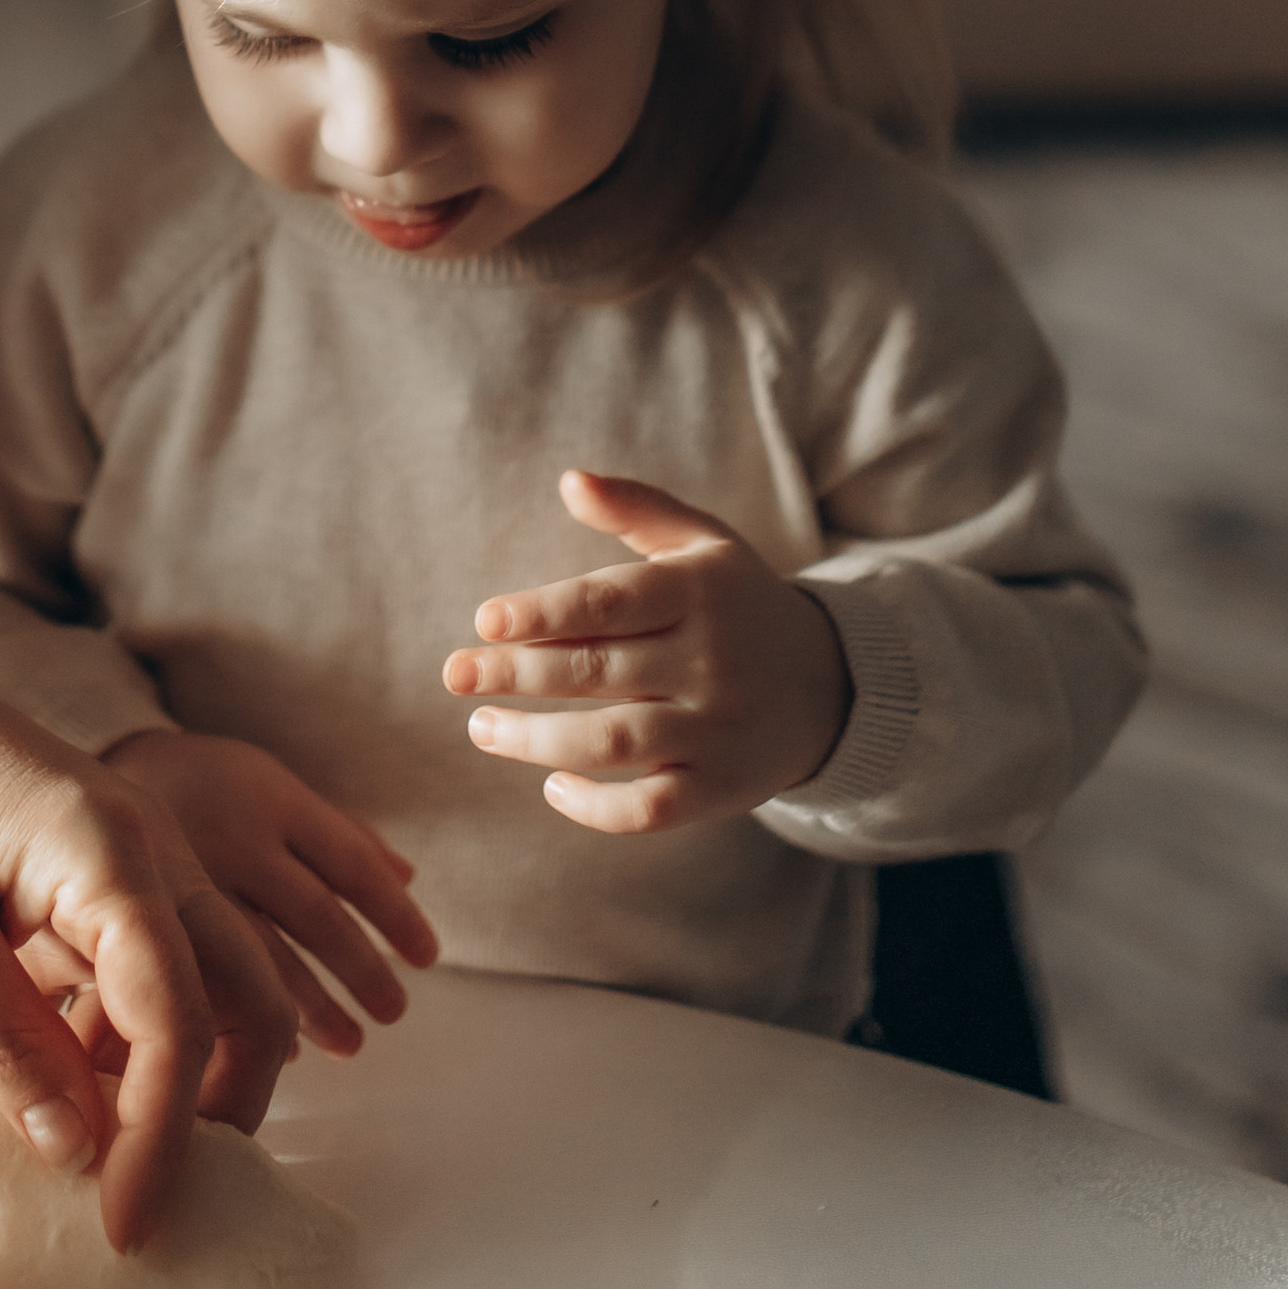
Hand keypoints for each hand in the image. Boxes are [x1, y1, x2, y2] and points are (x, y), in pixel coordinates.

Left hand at [0, 607, 299, 1251]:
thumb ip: (6, 1045)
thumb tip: (82, 1153)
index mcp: (118, 858)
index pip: (184, 1020)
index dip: (163, 1136)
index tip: (123, 1227)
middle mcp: (147, 859)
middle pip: (239, 1003)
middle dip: (208, 1113)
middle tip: (138, 1203)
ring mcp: (120, 870)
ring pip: (185, 998)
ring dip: (145, 1086)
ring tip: (63, 1163)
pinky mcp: (78, 886)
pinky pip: (116, 981)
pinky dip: (86, 1049)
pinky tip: (7, 1096)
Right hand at [104, 732, 437, 1052]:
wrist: (91, 767)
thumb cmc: (205, 788)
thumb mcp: (269, 787)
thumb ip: (336, 831)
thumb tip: (407, 878)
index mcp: (273, 800)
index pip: (352, 864)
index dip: (395, 914)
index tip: (426, 956)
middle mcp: (236, 838)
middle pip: (317, 915)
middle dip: (362, 971)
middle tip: (393, 1012)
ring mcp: (188, 879)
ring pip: (264, 955)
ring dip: (314, 1007)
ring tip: (352, 1044)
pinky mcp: (148, 917)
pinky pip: (205, 977)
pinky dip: (247, 1013)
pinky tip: (278, 1047)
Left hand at [440, 468, 853, 831]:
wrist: (830, 687)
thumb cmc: (739, 605)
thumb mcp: (703, 543)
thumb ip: (636, 508)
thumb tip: (569, 480)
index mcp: (699, 593)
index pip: (612, 601)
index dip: (545, 611)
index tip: (485, 619)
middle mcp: (709, 661)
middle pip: (598, 671)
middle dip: (517, 673)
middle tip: (456, 673)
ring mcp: (715, 730)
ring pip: (614, 741)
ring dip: (537, 740)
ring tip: (481, 728)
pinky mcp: (718, 789)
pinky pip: (650, 809)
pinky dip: (595, 807)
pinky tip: (552, 785)